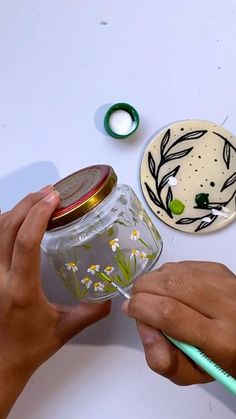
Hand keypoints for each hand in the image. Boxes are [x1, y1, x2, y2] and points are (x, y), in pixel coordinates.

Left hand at [0, 186, 109, 417]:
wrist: (1, 361)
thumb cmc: (31, 346)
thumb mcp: (65, 329)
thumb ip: (91, 312)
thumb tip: (112, 297)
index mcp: (21, 289)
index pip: (26, 243)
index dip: (38, 216)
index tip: (55, 199)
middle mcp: (0, 277)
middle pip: (7, 228)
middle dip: (28, 204)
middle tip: (51, 192)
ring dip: (16, 210)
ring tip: (38, 199)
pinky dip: (4, 222)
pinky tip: (19, 217)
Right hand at [122, 261, 235, 385]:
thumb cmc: (219, 358)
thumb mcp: (192, 374)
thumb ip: (163, 360)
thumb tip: (144, 328)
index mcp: (221, 340)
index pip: (171, 314)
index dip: (142, 308)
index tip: (130, 311)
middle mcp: (227, 306)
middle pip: (171, 286)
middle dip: (142, 291)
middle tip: (139, 303)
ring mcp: (226, 284)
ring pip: (175, 270)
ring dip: (153, 280)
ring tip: (152, 296)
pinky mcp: (221, 269)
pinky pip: (184, 264)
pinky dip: (168, 274)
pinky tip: (170, 288)